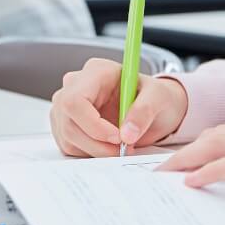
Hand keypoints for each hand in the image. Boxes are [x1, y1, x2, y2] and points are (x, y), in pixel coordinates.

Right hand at [48, 57, 188, 156]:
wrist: (153, 108)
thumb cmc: (154, 96)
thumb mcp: (158, 97)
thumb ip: (144, 111)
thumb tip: (127, 134)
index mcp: (96, 71)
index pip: (75, 100)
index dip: (92, 124)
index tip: (117, 138)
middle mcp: (75, 86)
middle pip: (69, 121)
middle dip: (97, 143)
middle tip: (124, 149)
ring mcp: (67, 105)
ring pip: (68, 137)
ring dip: (96, 151)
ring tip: (121, 147)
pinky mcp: (66, 124)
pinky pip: (69, 146)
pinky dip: (91, 153)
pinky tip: (108, 146)